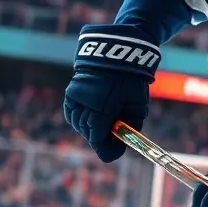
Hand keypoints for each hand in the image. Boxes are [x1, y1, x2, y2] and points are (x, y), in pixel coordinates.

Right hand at [63, 25, 158, 162]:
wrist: (117, 53)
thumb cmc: (132, 81)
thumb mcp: (137, 106)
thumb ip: (129, 127)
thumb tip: (120, 144)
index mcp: (101, 107)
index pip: (97, 138)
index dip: (107, 148)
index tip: (115, 152)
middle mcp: (84, 103)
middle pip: (89, 133)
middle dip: (102, 138)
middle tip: (115, 137)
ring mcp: (74, 99)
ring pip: (79, 125)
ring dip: (92, 129)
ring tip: (106, 121)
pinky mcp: (70, 94)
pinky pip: (73, 115)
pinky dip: (82, 119)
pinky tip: (94, 116)